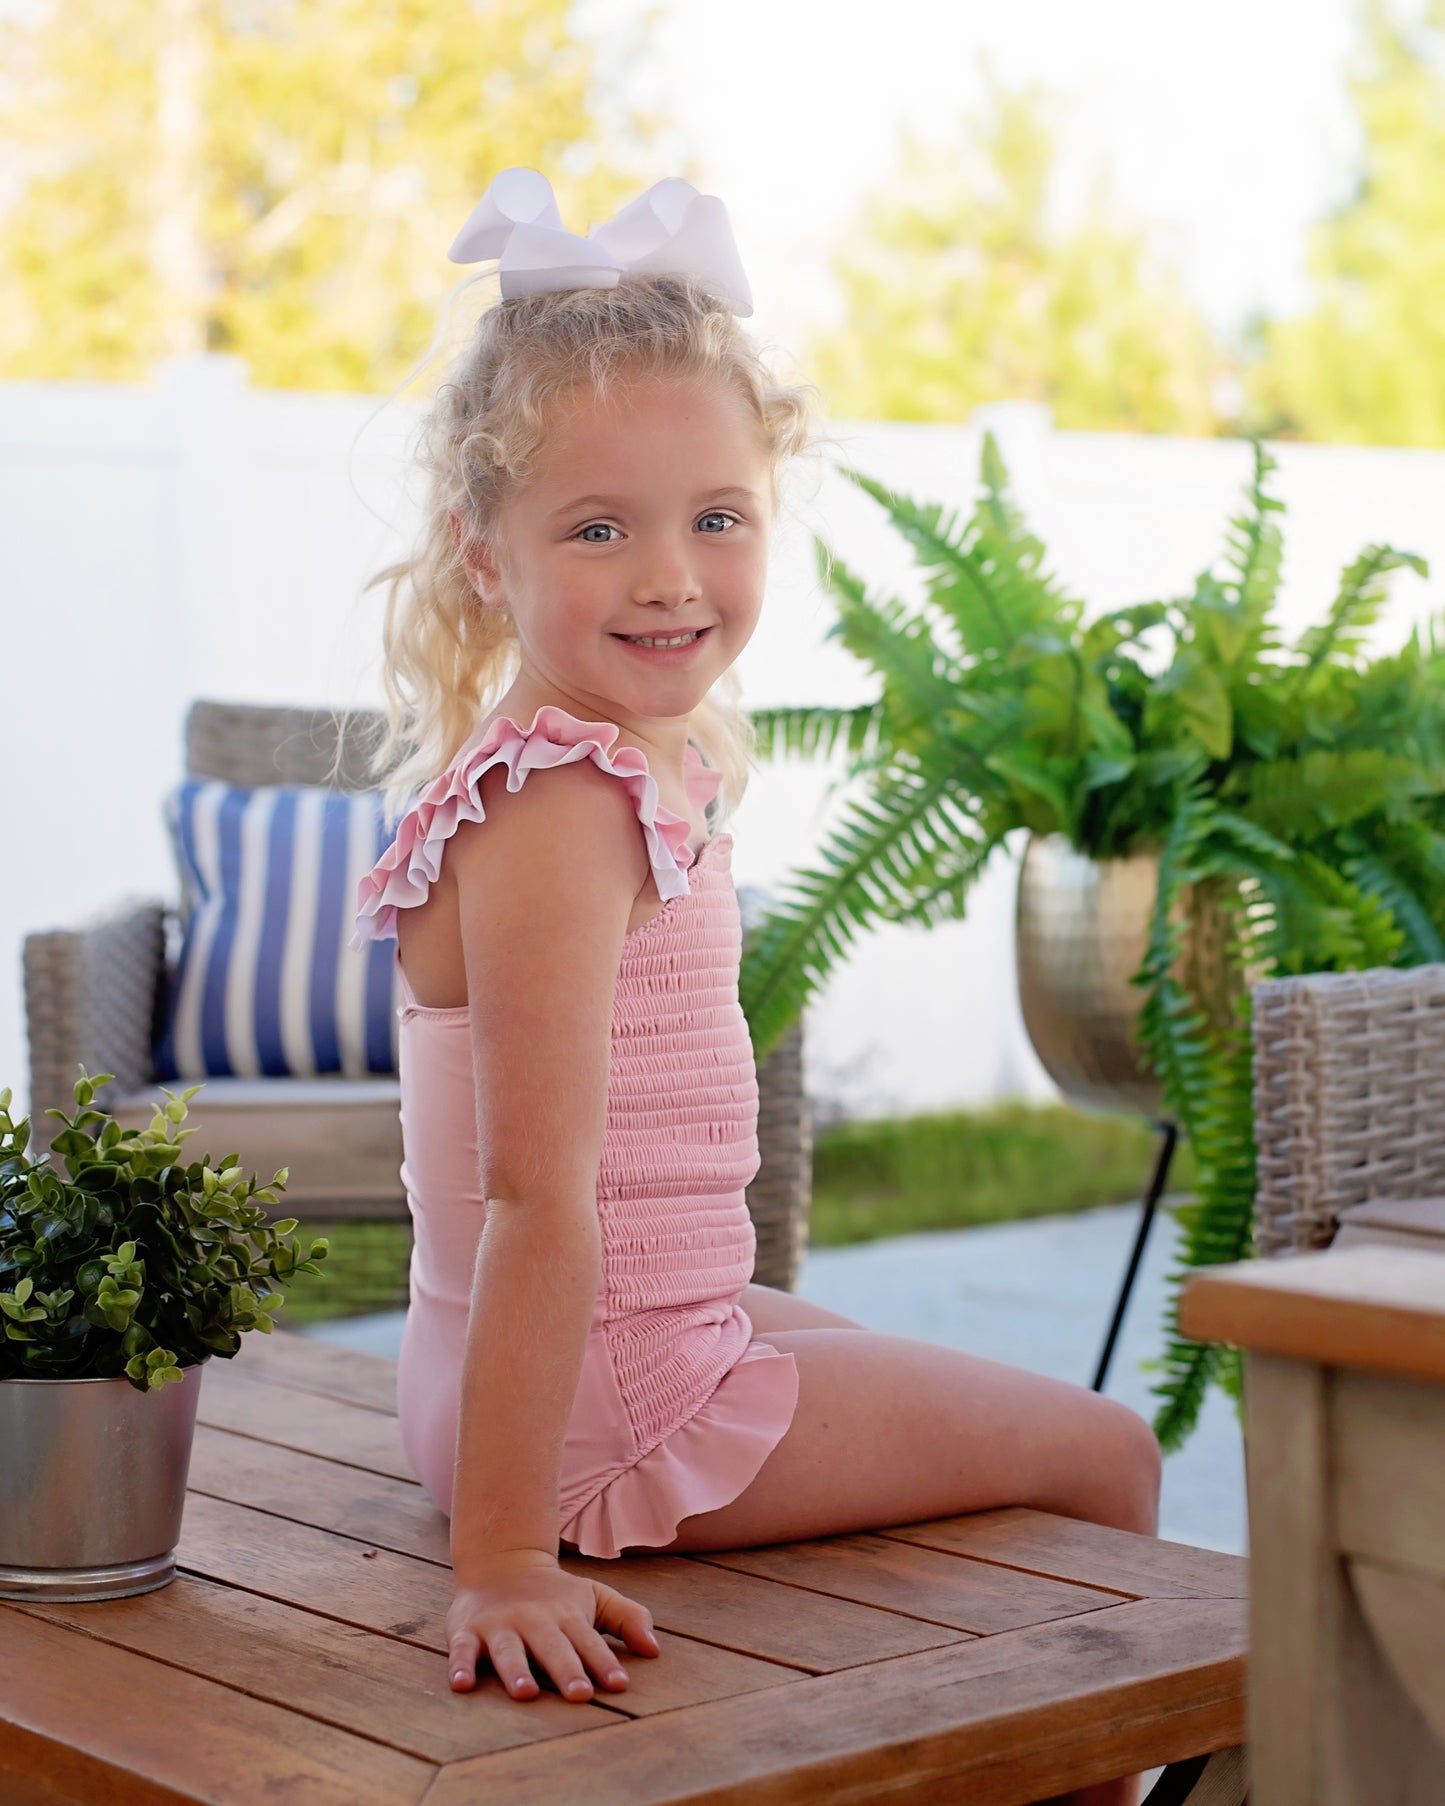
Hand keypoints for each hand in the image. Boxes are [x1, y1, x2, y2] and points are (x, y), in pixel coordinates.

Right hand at [447, 1547, 659, 1700]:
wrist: (500, 1560)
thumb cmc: (555, 1594)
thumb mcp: (594, 1598)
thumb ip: (627, 1618)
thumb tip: (655, 1650)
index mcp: (566, 1615)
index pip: (588, 1641)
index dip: (604, 1662)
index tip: (619, 1684)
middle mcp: (534, 1620)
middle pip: (552, 1647)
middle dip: (566, 1669)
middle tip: (580, 1694)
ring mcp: (500, 1626)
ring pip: (508, 1650)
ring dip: (516, 1670)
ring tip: (526, 1692)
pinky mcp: (468, 1631)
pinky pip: (461, 1649)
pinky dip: (459, 1665)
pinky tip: (462, 1684)